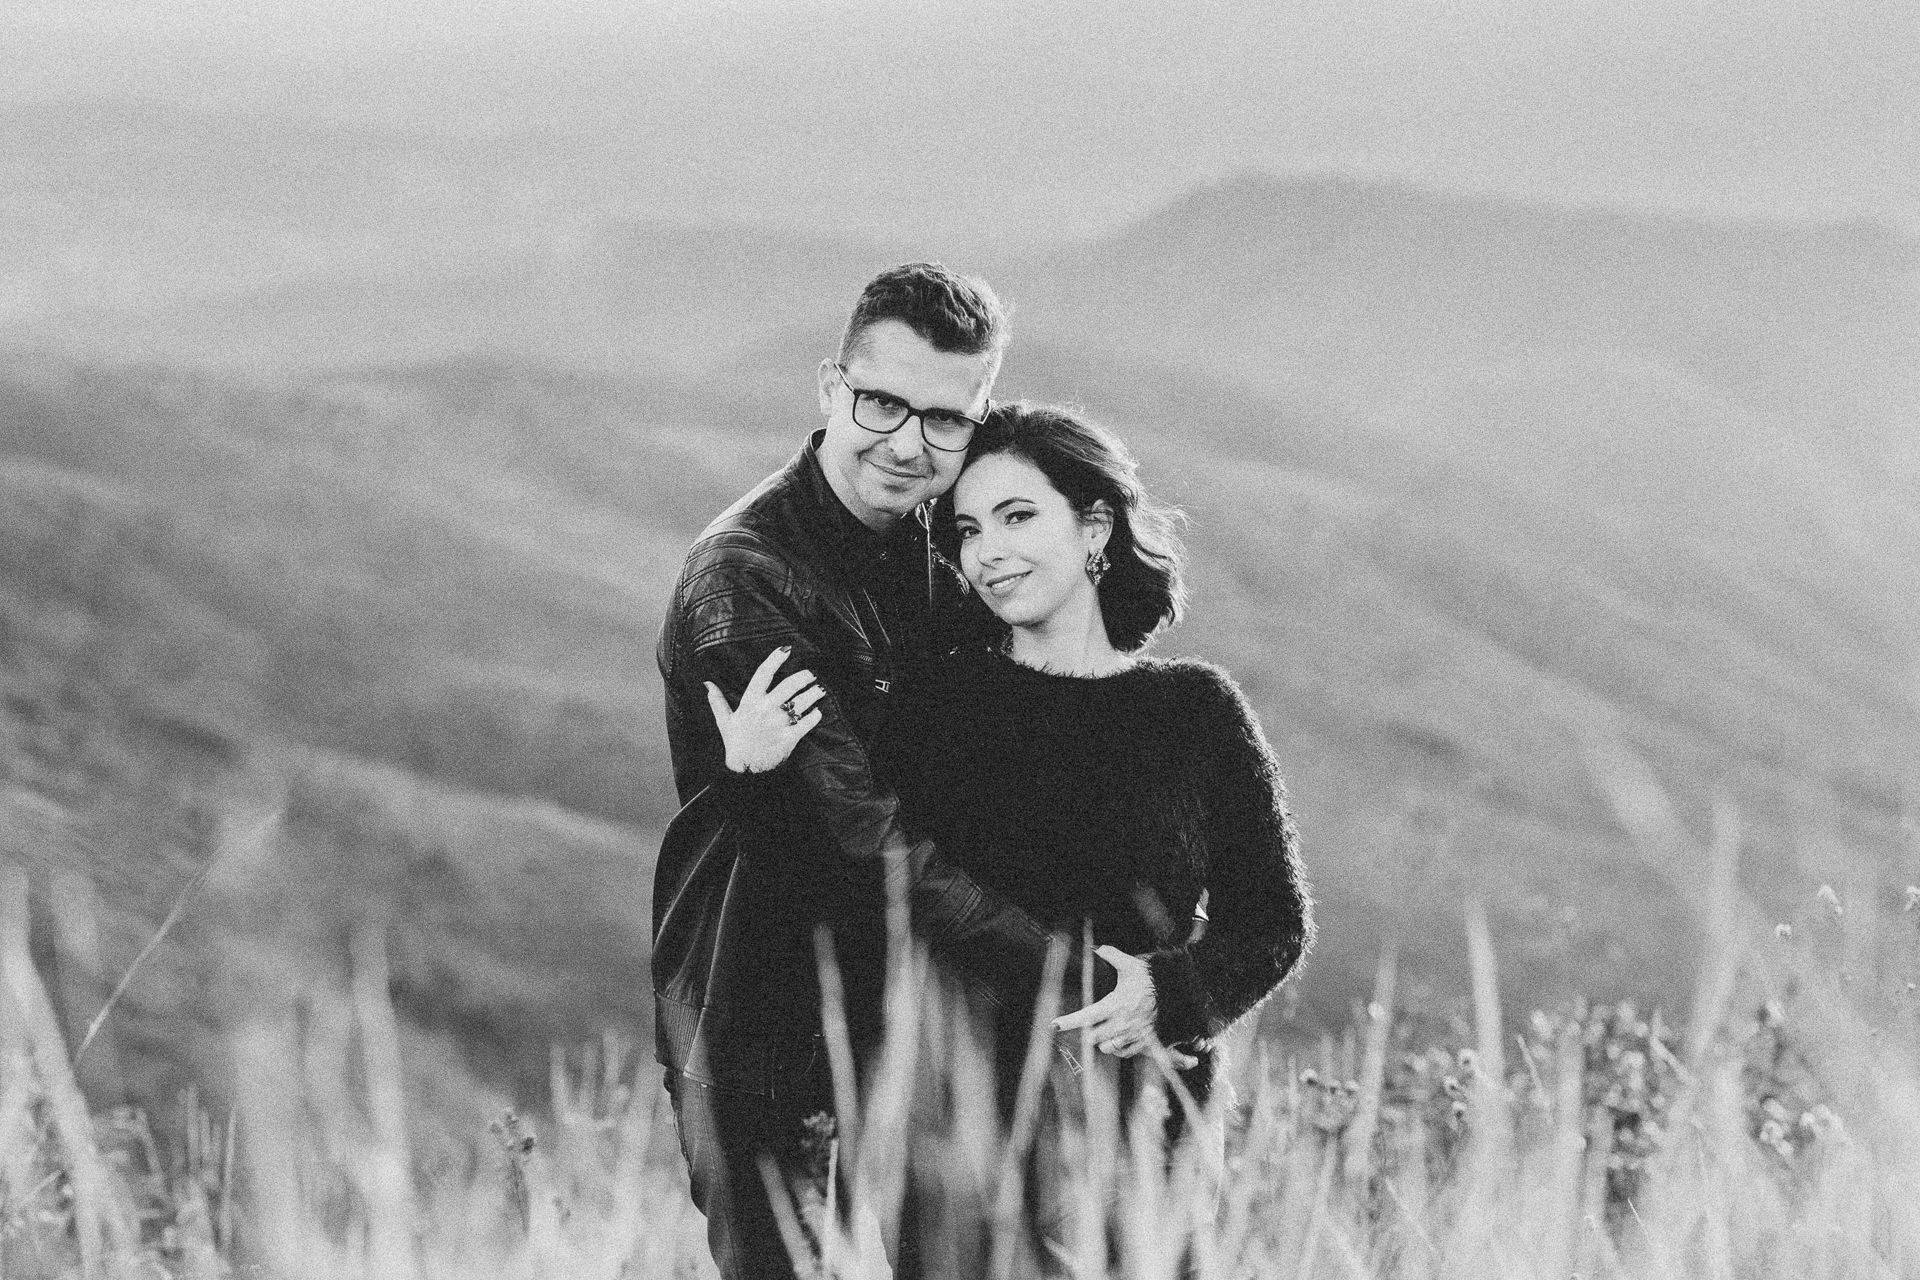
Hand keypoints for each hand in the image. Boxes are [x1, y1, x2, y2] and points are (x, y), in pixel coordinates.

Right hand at [704, 647, 824, 773]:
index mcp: (750, 702)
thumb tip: (706, 684)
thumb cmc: (735, 743)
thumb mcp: (724, 721)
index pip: (763, 674)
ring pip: (802, 702)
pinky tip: (818, 711)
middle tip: (811, 674)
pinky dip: (815, 715)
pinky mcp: (789, 738)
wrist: (745, 771)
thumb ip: (717, 701)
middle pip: (789, 685)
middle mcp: (765, 710)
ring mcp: (778, 723)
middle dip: (804, 676)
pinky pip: (807, 722)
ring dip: (813, 694)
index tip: (786, 649)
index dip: (775, 659)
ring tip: (820, 689)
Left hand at [1051, 945, 1195, 1067]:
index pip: (1086, 1016)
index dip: (1068, 1022)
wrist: (1177, 995)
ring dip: (1102, 1042)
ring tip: (1104, 1031)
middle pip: (1092, 1037)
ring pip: (1107, 1048)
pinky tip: (1117, 1038)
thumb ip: (1112, 955)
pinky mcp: (1143, 1044)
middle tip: (1085, 1026)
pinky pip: (1123, 1053)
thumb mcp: (1131, 965)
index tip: (1054, 1025)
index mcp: (1116, 1004)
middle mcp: (1122, 1023)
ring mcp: (1133, 1036)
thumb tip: (1096, 948)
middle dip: (1086, 1033)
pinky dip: (1117, 1049)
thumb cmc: (1150, 981)